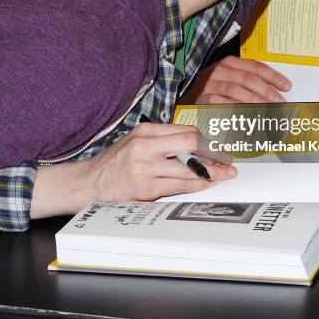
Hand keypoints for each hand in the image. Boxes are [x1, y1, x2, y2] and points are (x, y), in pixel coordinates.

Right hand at [31, 123, 236, 218]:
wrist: (90, 182)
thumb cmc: (116, 162)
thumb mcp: (137, 141)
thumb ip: (163, 140)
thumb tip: (196, 143)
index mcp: (146, 130)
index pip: (186, 130)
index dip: (207, 139)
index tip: (220, 146)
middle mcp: (146, 145)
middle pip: (190, 143)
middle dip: (214, 152)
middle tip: (228, 160)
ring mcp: (145, 167)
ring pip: (188, 167)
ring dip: (211, 172)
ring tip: (225, 174)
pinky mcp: (146, 188)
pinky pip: (178, 186)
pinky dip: (197, 185)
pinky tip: (207, 184)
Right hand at [180, 55, 290, 103]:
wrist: (182, 96)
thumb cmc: (208, 89)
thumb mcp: (226, 78)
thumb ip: (244, 80)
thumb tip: (272, 90)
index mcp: (228, 63)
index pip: (255, 66)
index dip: (272, 76)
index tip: (286, 86)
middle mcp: (218, 71)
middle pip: (248, 79)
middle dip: (267, 92)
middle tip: (279, 103)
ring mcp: (210, 85)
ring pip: (237, 92)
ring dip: (255, 102)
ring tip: (268, 111)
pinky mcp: (203, 99)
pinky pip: (224, 105)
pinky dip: (238, 111)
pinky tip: (249, 117)